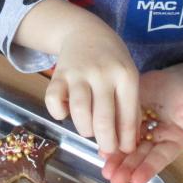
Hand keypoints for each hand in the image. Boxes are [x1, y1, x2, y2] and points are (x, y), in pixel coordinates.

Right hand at [44, 25, 139, 154]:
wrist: (85, 31)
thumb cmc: (112, 60)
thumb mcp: (128, 77)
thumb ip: (129, 108)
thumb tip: (126, 145)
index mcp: (126, 75)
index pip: (127, 116)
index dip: (126, 140)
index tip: (125, 150)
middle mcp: (102, 73)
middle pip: (103, 119)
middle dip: (106, 142)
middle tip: (106, 149)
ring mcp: (79, 73)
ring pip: (78, 112)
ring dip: (84, 129)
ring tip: (88, 130)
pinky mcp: (58, 74)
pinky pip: (53, 100)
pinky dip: (58, 113)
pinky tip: (66, 113)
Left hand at [101, 69, 182, 182]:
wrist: (175, 80)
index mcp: (173, 141)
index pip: (160, 157)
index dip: (149, 169)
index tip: (136, 181)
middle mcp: (155, 140)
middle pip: (140, 156)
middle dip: (128, 169)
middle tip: (115, 180)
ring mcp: (140, 130)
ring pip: (127, 147)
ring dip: (116, 160)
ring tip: (106, 171)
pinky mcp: (127, 117)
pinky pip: (118, 130)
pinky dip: (109, 139)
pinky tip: (100, 149)